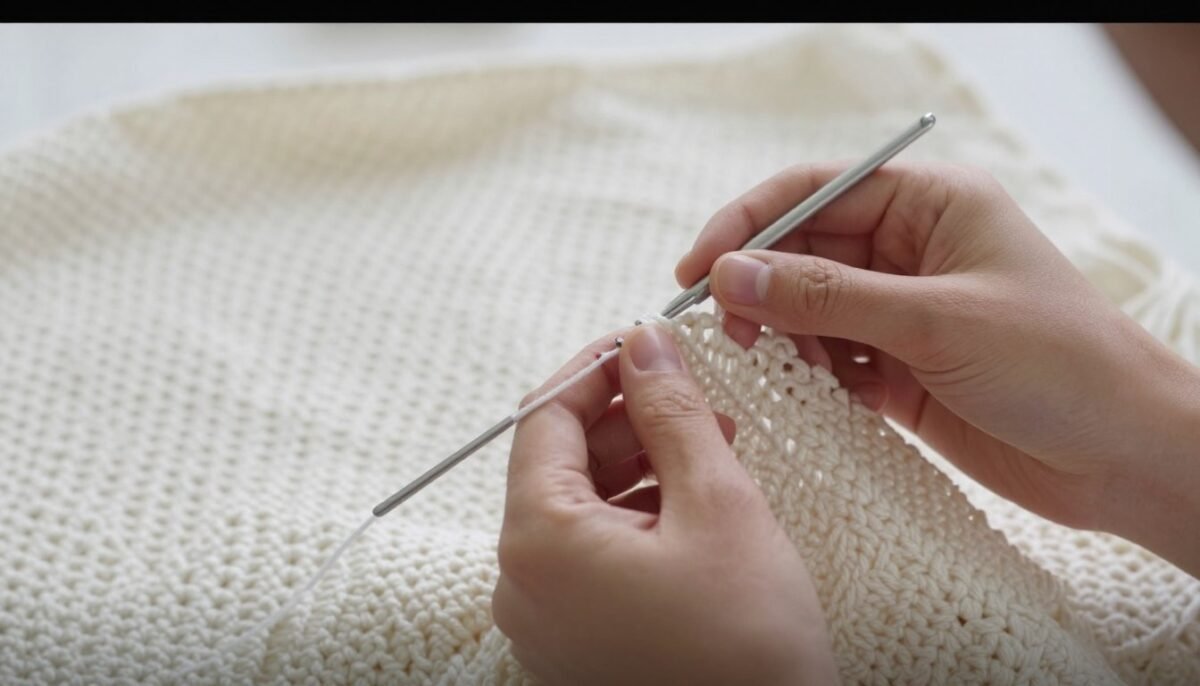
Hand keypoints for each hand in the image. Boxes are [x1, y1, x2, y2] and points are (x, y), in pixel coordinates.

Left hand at [492, 325, 837, 684]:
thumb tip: (643, 343)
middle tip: (691, 392)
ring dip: (638, 463)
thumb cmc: (748, 646)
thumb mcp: (718, 504)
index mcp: (540, 541)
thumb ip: (672, 413)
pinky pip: (592, 554)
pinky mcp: (578, 641)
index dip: (596, 369)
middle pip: (557, 461)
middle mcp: (523, 583)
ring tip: (709, 442)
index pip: (543, 418)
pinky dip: (638, 515)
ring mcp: (547, 619)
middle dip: (625, 417)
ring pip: (579, 506)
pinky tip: (695, 498)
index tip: (646, 341)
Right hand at [677, 161, 1199, 575]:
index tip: (696, 268)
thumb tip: (730, 272)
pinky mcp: (900, 369)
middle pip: (803, 252)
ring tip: (775, 368)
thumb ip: (826, 296)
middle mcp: (910, 251)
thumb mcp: (934, 320)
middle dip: (758, 288)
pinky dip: (810, 377)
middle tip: (724, 330)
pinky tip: (814, 395)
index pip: (814, 192)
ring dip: (782, 337)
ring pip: (809, 311)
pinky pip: (831, 360)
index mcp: (929, 205)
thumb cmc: (1058, 363)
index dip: (747, 224)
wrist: (1125, 455)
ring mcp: (903, 312)